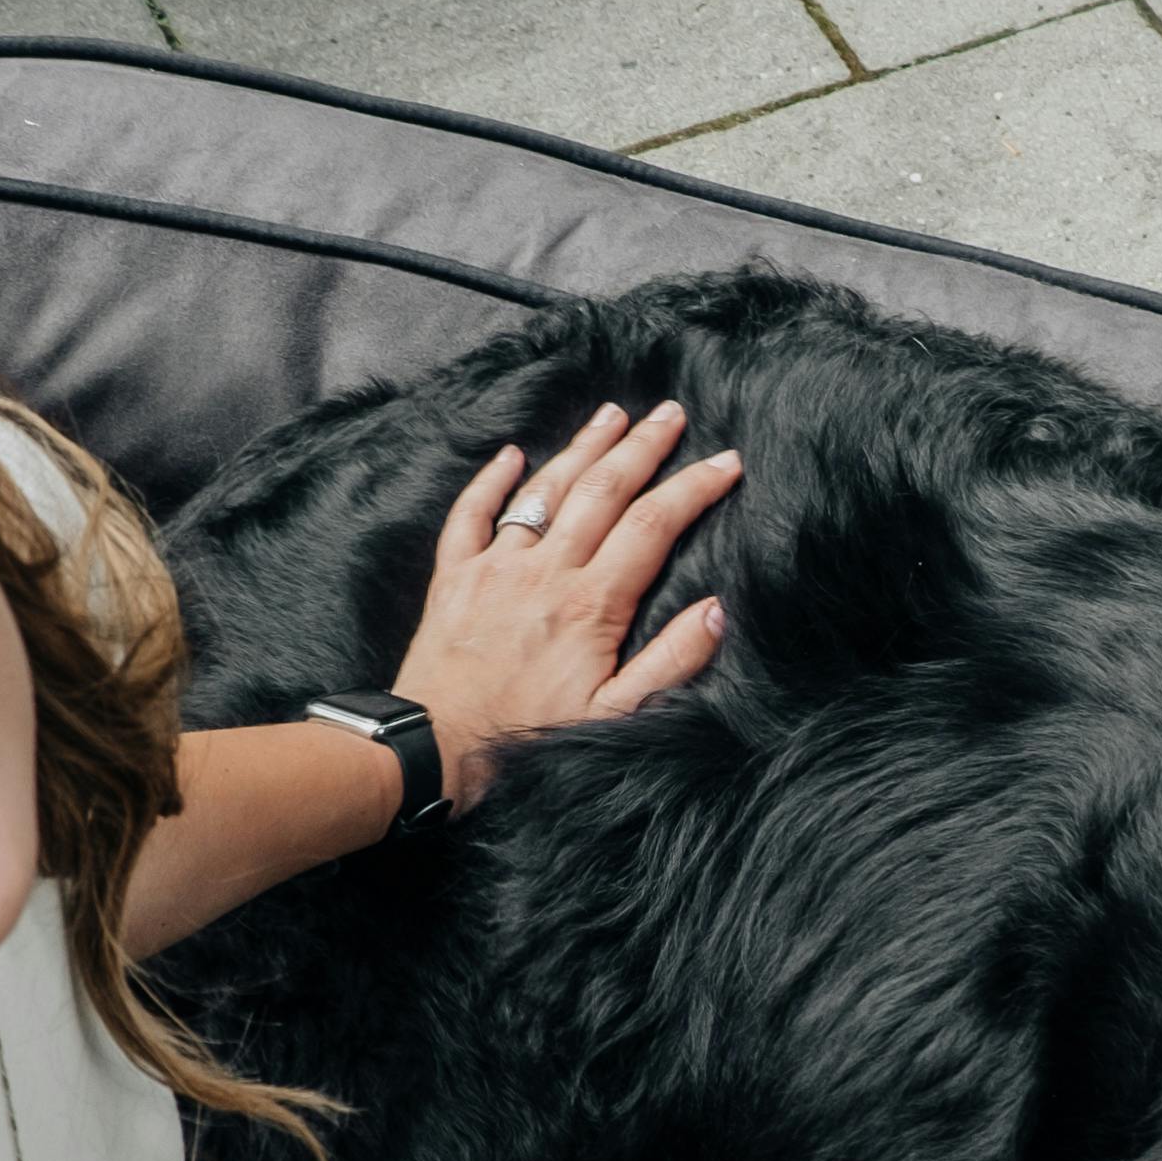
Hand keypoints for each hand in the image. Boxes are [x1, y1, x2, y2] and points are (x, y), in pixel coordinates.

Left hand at [393, 398, 742, 807]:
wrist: (435, 747)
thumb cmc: (526, 736)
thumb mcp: (613, 715)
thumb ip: (669, 662)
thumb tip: (716, 611)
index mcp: (591, 604)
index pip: (654, 526)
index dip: (694, 488)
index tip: (726, 462)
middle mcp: (546, 571)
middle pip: (604, 490)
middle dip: (643, 447)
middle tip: (671, 412)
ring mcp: (496, 567)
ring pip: (546, 490)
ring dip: (582, 448)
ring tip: (612, 414)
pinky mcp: (454, 576)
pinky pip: (471, 515)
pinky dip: (491, 480)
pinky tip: (511, 454)